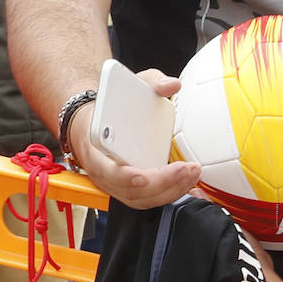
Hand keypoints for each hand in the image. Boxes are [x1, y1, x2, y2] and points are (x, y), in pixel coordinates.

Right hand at [72, 69, 200, 208]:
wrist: (91, 124)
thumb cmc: (109, 110)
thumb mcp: (128, 87)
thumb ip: (150, 82)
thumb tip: (171, 84)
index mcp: (95, 146)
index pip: (104, 168)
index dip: (122, 175)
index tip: (141, 174)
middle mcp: (102, 170)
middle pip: (129, 190)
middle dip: (160, 183)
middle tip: (183, 169)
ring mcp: (115, 183)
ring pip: (140, 199)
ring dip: (169, 190)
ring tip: (191, 173)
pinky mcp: (129, 189)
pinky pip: (148, 199)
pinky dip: (169, 194)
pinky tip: (187, 182)